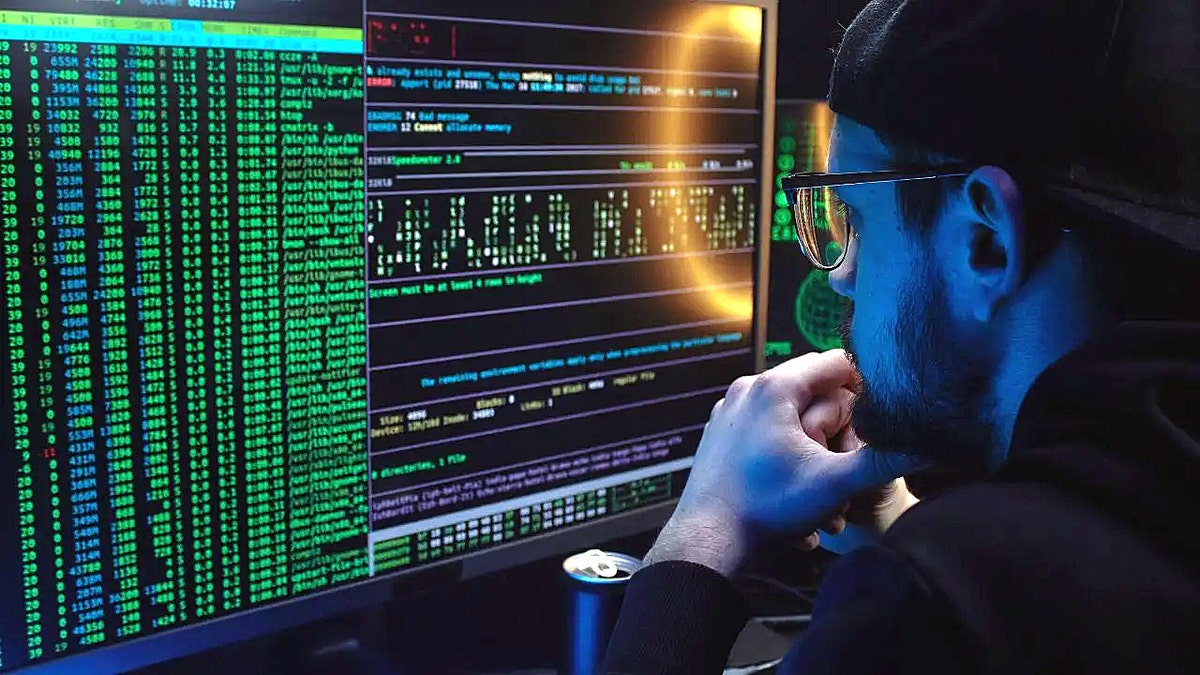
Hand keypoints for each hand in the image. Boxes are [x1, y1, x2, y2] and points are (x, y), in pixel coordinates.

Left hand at [643, 350, 923, 576]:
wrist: (708, 539)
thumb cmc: (766, 507)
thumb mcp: (835, 483)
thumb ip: (885, 459)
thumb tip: (929, 443)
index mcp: (774, 387)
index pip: (836, 362)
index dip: (865, 385)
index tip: (880, 414)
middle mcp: (747, 389)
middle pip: (812, 387)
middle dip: (837, 418)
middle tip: (850, 451)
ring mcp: (729, 410)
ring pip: (788, 410)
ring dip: (813, 438)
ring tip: (824, 475)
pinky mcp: (720, 433)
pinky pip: (765, 427)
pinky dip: (786, 446)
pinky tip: (796, 482)